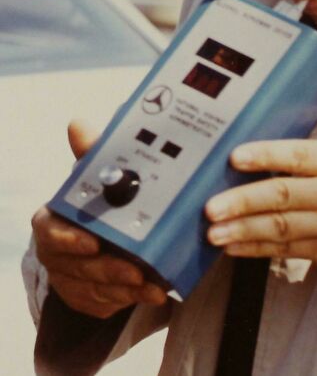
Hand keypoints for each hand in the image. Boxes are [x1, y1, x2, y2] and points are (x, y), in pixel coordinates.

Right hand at [32, 120, 166, 318]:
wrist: (101, 231)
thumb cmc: (98, 199)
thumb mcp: (96, 176)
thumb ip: (90, 155)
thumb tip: (78, 124)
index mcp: (53, 221)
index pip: (51, 232)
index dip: (70, 240)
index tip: (94, 243)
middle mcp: (57, 253)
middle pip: (78, 266)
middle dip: (109, 270)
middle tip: (138, 270)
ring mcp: (70, 278)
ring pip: (94, 288)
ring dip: (124, 289)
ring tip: (154, 285)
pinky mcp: (86, 298)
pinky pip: (105, 303)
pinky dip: (128, 300)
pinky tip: (152, 293)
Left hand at [205, 58, 316, 276]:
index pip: (302, 156)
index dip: (268, 155)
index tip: (235, 157)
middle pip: (285, 195)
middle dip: (245, 201)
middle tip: (210, 205)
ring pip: (281, 227)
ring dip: (244, 229)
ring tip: (211, 231)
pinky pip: (286, 250)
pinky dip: (257, 249)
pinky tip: (232, 246)